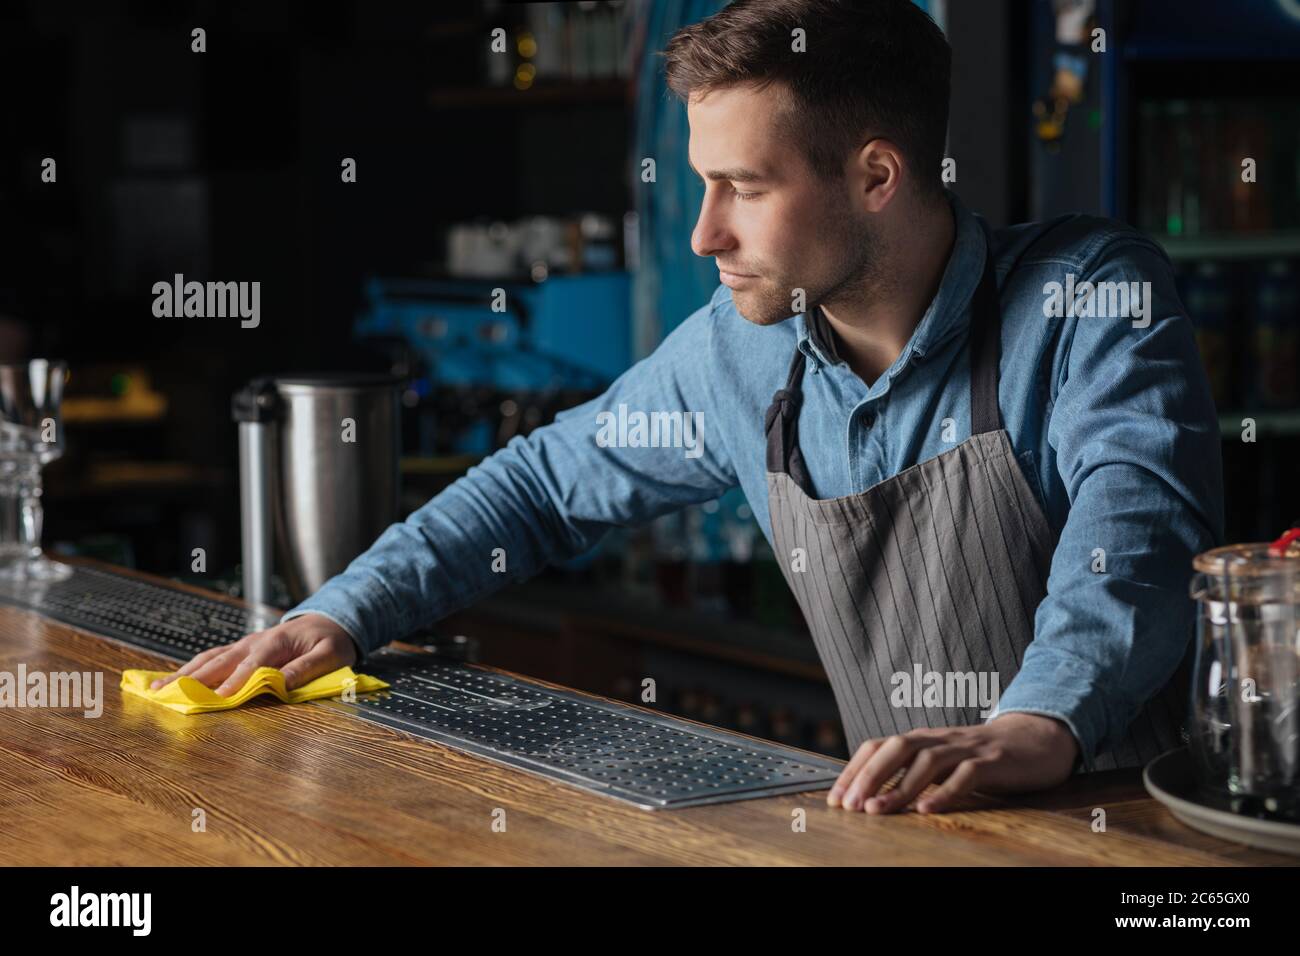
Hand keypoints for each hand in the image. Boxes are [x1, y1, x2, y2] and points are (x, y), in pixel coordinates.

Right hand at [148, 613, 358, 696]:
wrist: (330, 618)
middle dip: (192, 680)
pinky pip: (212, 658)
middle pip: (219, 662)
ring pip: (209, 659)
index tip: (216, 700)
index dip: (233, 683)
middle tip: (165, 696)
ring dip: (183, 674)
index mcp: (276, 642)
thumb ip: (307, 668)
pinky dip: (191, 669)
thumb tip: (280, 684)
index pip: (251, 666)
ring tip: (157, 690)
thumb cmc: (332, 639)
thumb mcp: (331, 654)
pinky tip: (173, 680)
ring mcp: (245, 644)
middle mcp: (254, 642)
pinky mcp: (241, 650)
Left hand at [826, 713, 1078, 814]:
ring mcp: (966, 748)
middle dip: (867, 776)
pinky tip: (928, 809)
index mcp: (922, 739)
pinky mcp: (992, 761)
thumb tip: (870, 795)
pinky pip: (966, 775)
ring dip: (898, 787)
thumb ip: (912, 773)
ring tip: (877, 810)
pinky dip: (945, 792)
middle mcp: (938, 739)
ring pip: (926, 762)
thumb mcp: (942, 762)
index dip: (854, 770)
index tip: (834, 798)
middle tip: (848, 805)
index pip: (878, 747)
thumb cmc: (981, 757)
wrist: (1035, 739)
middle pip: (895, 748)